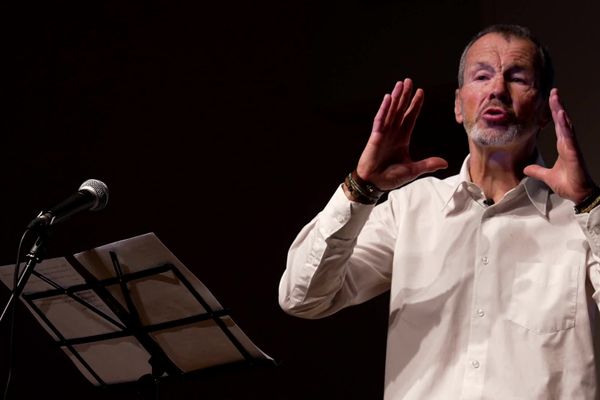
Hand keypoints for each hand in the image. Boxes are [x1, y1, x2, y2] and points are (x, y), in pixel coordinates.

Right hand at [356, 79, 447, 190]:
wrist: (374, 184)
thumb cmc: (390, 177)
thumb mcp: (413, 170)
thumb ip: (427, 164)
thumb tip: (444, 163)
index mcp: (402, 138)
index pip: (410, 117)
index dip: (415, 105)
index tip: (420, 92)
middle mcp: (393, 133)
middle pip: (400, 110)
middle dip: (405, 96)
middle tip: (409, 81)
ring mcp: (383, 134)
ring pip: (391, 111)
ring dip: (396, 98)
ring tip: (400, 84)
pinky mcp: (375, 137)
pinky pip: (380, 120)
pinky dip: (384, 109)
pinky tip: (388, 98)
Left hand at [523, 88, 595, 203]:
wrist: (578, 194)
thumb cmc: (568, 184)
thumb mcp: (546, 176)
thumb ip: (537, 171)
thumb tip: (526, 169)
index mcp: (562, 146)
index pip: (558, 125)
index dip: (554, 112)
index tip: (551, 99)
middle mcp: (568, 143)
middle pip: (562, 121)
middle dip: (558, 106)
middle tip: (553, 92)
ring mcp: (572, 147)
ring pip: (566, 125)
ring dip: (561, 111)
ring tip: (556, 98)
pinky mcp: (574, 153)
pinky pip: (569, 137)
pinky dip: (565, 126)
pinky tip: (562, 116)